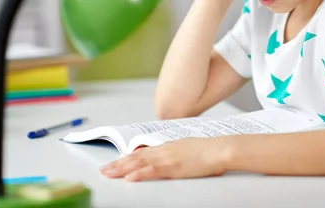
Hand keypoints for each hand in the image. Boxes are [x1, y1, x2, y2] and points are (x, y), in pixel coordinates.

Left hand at [100, 137, 228, 180]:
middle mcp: (165, 150)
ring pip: (139, 163)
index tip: (115, 162)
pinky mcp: (173, 167)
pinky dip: (139, 174)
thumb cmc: (211, 151)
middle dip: (118, 164)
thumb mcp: (190, 150)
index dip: (127, 157)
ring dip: (122, 169)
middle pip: (136, 157)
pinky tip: (129, 178)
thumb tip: (175, 160)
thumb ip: (179, 154)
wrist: (220, 149)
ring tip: (109, 174)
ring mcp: (168, 158)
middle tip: (104, 170)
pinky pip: (152, 171)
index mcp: (169, 146)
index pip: (143, 152)